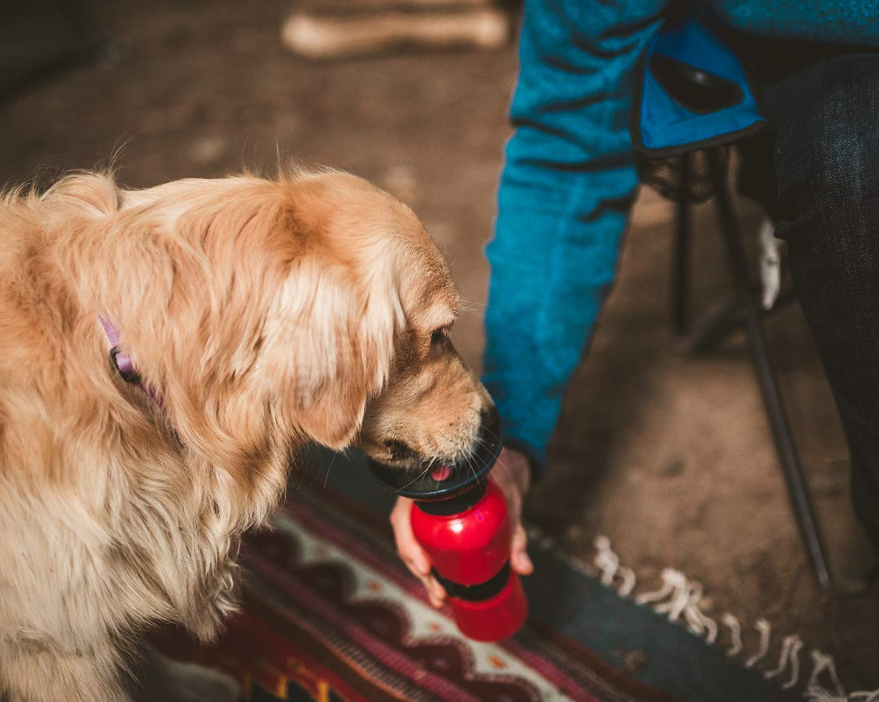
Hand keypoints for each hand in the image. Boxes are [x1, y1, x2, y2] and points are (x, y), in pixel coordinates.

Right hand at [389, 447, 533, 607]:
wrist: (501, 468)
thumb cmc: (502, 479)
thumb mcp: (509, 503)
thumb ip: (515, 534)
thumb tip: (525, 569)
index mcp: (433, 481)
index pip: (406, 510)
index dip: (408, 540)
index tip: (425, 567)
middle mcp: (420, 493)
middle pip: (406, 532)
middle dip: (417, 568)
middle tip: (439, 593)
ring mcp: (422, 507)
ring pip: (411, 541)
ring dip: (421, 573)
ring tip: (440, 598)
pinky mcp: (430, 520)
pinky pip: (420, 542)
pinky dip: (428, 566)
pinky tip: (439, 589)